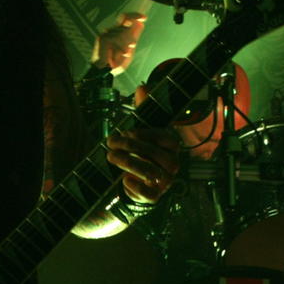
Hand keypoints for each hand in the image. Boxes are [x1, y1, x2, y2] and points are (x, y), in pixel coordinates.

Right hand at [91, 12, 146, 74]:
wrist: (105, 73)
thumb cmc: (115, 64)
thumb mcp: (129, 49)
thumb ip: (134, 36)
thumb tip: (141, 23)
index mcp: (118, 32)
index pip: (125, 18)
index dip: (135, 15)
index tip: (144, 18)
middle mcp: (111, 31)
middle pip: (126, 24)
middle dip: (131, 37)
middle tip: (131, 47)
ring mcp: (106, 34)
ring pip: (123, 33)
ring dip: (126, 45)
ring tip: (124, 54)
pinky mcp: (103, 38)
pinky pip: (117, 38)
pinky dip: (122, 47)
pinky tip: (122, 54)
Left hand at [106, 84, 181, 202]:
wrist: (134, 181)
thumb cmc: (139, 151)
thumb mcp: (140, 130)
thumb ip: (142, 110)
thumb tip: (143, 86)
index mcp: (172, 146)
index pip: (166, 138)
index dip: (145, 134)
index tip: (127, 132)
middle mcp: (172, 164)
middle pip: (156, 155)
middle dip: (130, 147)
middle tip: (111, 143)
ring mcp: (165, 182)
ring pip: (151, 172)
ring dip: (128, 162)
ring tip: (111, 156)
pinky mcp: (154, 197)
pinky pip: (147, 193)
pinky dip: (133, 185)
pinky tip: (124, 179)